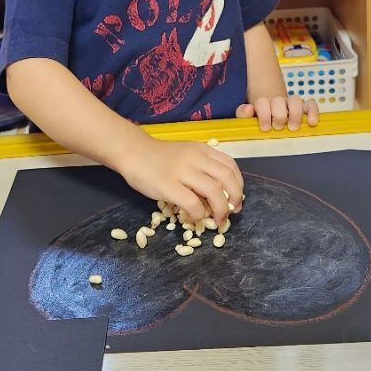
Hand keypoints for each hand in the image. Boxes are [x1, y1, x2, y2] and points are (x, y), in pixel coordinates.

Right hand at [118, 135, 242, 225]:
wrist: (133, 152)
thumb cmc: (159, 157)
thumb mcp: (186, 155)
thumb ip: (202, 169)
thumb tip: (219, 195)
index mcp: (202, 150)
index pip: (230, 166)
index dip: (238, 185)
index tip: (235, 199)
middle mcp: (196, 158)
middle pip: (227, 179)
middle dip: (235, 199)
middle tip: (230, 212)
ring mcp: (182, 171)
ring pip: (214, 191)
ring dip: (220, 210)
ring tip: (217, 219)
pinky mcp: (168, 185)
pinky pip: (192, 203)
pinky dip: (198, 214)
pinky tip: (194, 217)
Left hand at [236, 95, 318, 131]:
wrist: (272, 115)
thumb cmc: (260, 118)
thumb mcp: (247, 118)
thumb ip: (243, 113)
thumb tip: (249, 108)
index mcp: (263, 103)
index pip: (262, 102)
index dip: (264, 114)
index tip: (265, 127)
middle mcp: (278, 101)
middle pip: (279, 101)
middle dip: (278, 116)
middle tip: (278, 127)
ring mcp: (292, 103)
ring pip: (295, 100)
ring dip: (294, 114)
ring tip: (293, 127)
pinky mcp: (304, 107)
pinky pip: (311, 104)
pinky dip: (313, 111)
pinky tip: (312, 122)